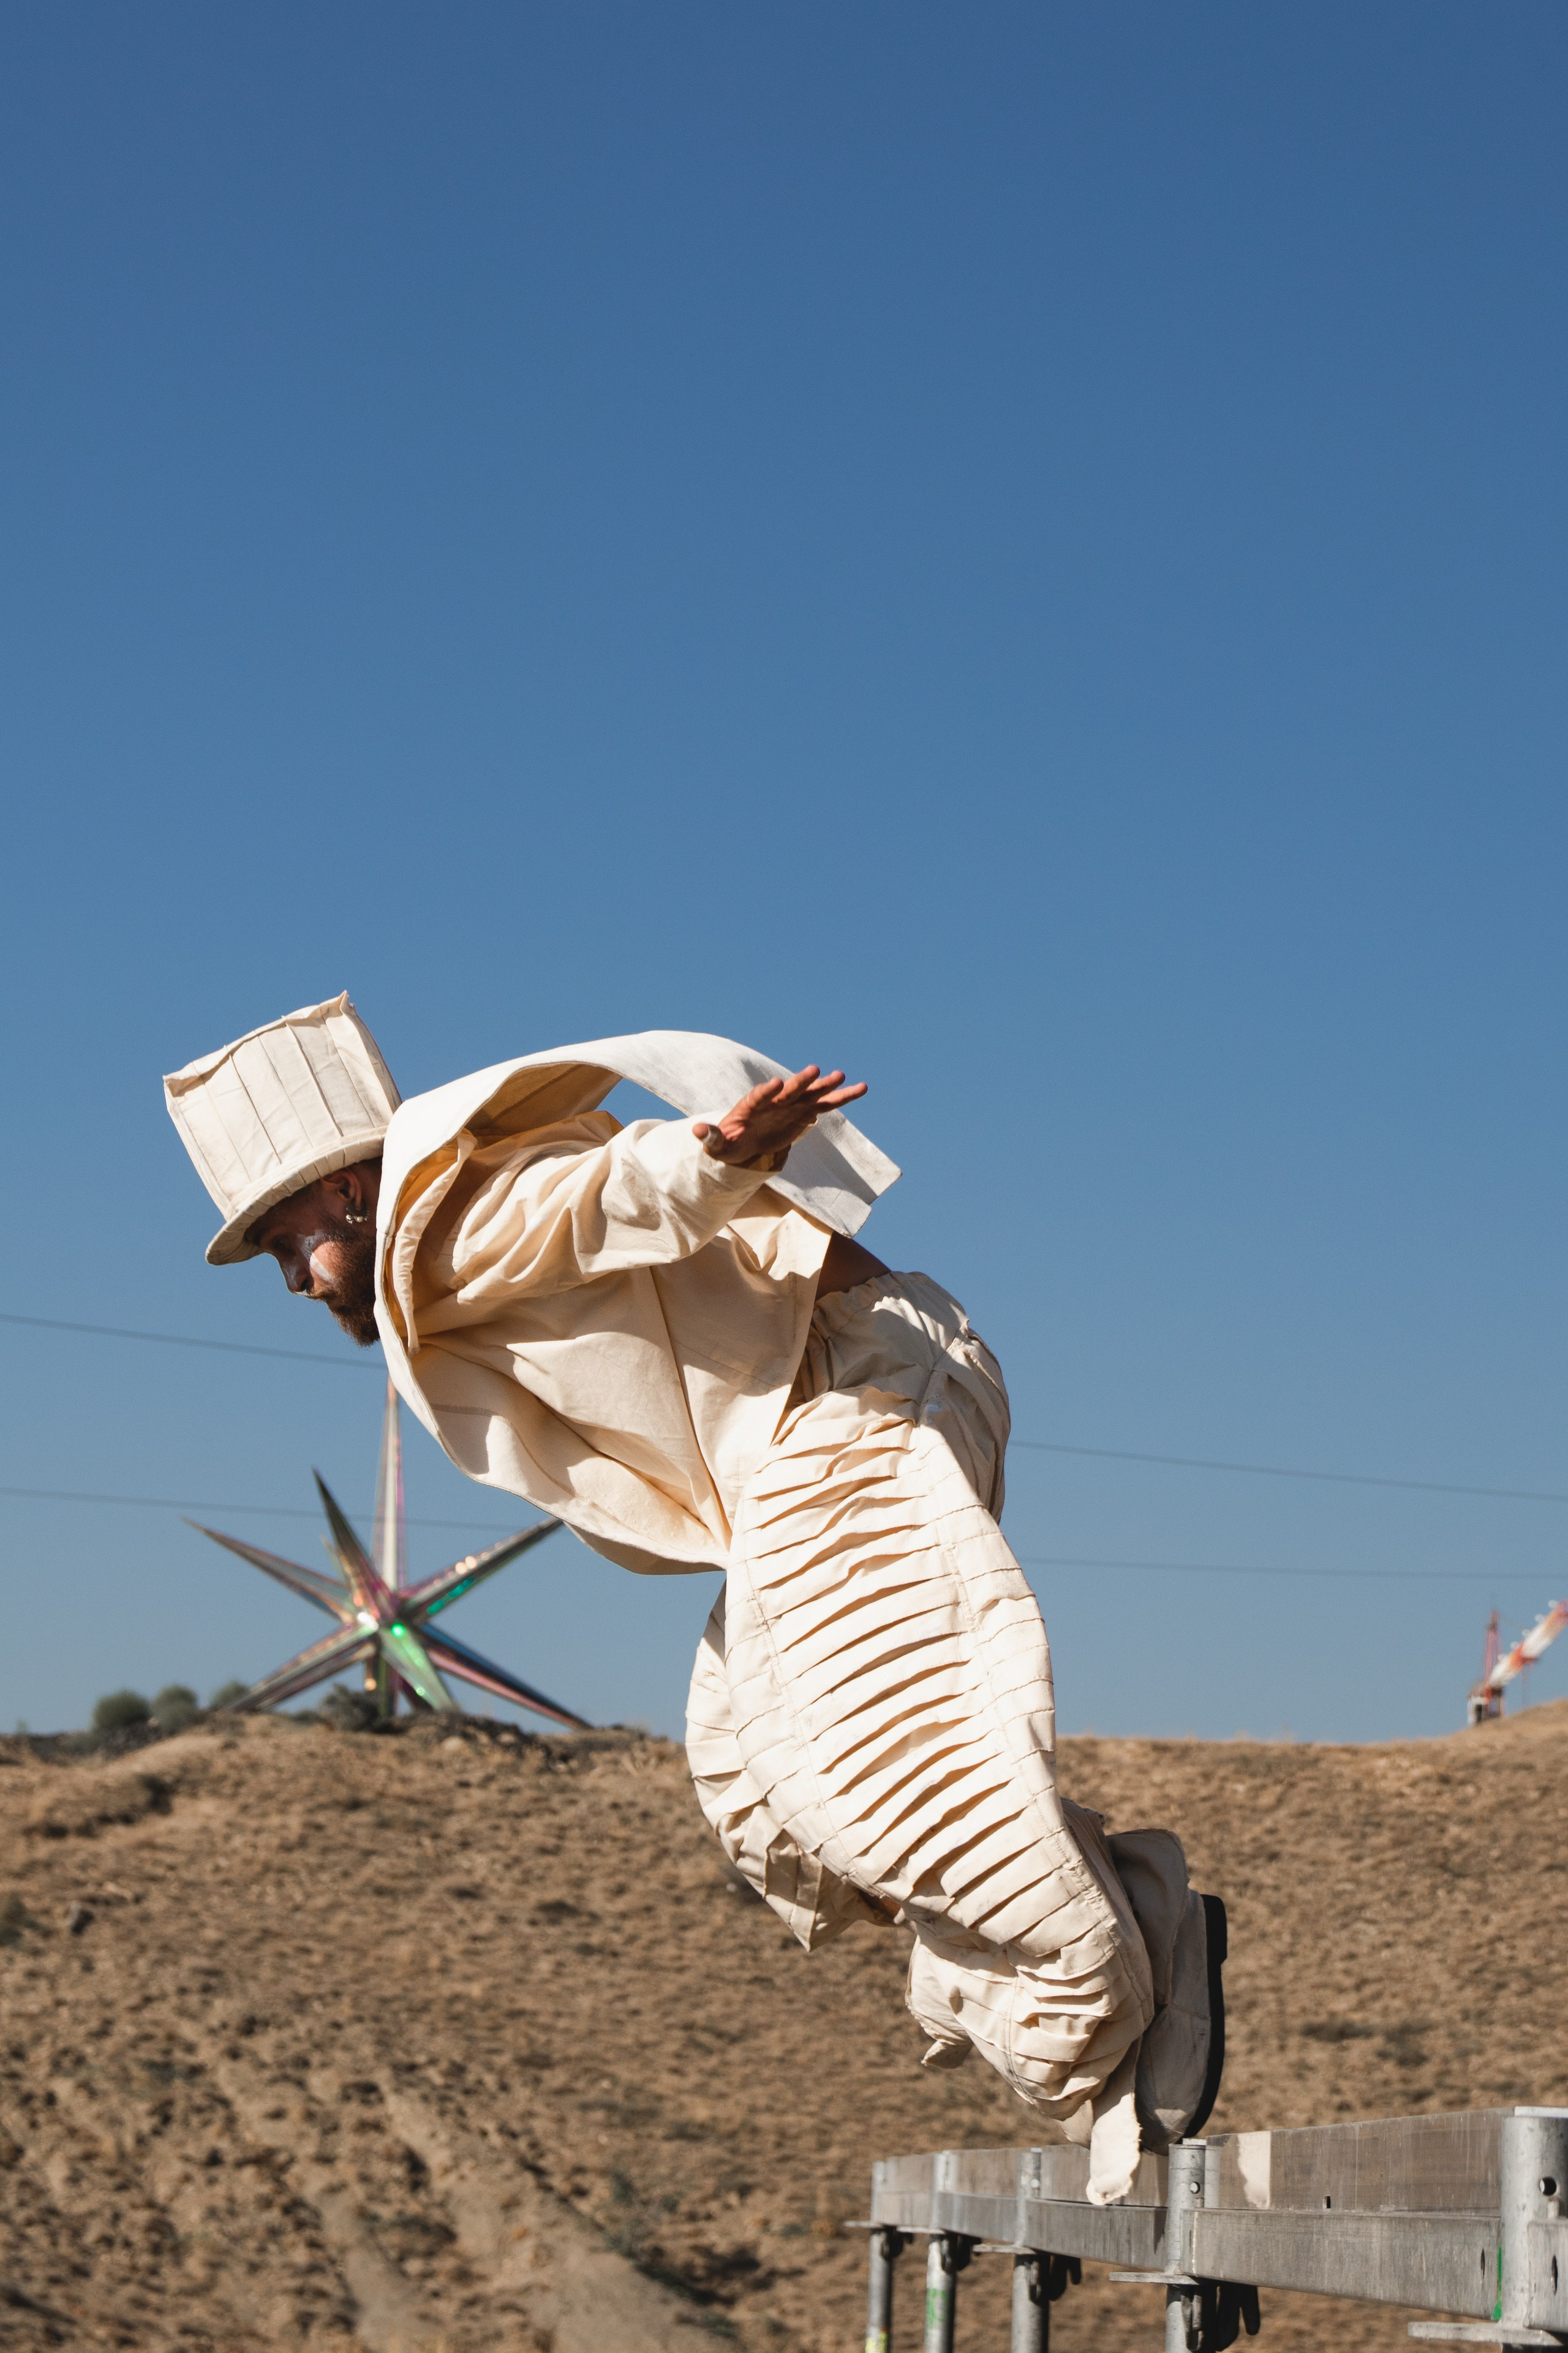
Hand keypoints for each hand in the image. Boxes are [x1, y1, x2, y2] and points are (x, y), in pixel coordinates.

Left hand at [693, 1064, 867, 1168]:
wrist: (745, 1142)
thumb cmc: (728, 1143)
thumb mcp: (717, 1145)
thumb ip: (710, 1138)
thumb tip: (696, 1131)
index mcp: (751, 1106)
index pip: (758, 1097)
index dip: (765, 1091)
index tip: (774, 1084)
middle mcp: (774, 1101)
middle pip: (788, 1090)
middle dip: (800, 1081)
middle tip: (815, 1070)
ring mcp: (791, 1106)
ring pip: (811, 1094)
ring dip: (827, 1087)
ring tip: (845, 1077)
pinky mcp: (804, 1113)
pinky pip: (825, 1105)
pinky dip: (840, 1099)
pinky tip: (859, 1089)